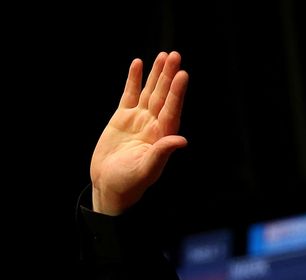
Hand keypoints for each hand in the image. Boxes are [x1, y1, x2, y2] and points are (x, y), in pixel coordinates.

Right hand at [90, 51, 188, 214]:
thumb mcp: (146, 169)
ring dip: (156, 74)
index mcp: (163, 136)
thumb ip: (162, 152)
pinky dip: (134, 80)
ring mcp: (139, 119)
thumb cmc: (130, 182)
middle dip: (168, 76)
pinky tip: (138, 64)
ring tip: (163, 55)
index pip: (172, 110)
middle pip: (163, 96)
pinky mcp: (123, 117)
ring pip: (149, 91)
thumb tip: (182, 141)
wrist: (110, 184)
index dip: (177, 93)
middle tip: (175, 56)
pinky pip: (130, 94)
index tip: (182, 75)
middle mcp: (154, 124)